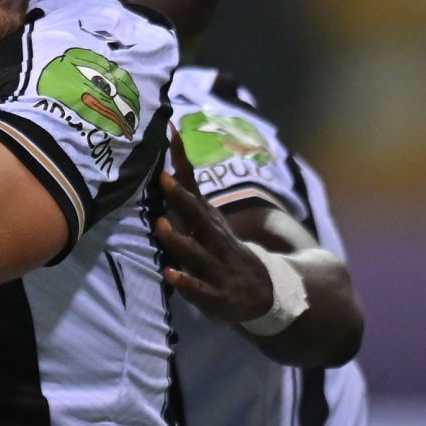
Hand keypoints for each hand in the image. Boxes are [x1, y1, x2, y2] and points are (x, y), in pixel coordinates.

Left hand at [154, 132, 273, 323]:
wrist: (264, 292)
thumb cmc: (223, 250)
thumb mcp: (208, 222)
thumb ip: (187, 196)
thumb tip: (164, 164)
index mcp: (208, 220)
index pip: (193, 185)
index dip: (181, 160)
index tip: (169, 131)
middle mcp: (211, 238)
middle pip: (195, 214)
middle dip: (179, 196)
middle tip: (162, 176)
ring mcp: (213, 266)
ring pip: (193, 251)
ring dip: (177, 238)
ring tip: (160, 224)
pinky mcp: (212, 293)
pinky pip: (197, 287)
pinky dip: (183, 281)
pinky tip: (168, 274)